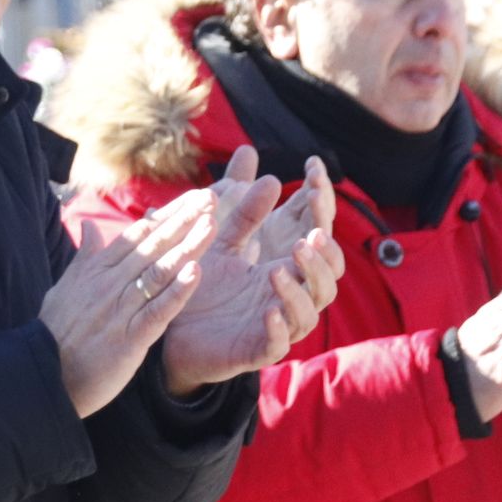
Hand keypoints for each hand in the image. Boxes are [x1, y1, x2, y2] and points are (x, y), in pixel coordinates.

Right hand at [44, 190, 213, 416]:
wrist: (42, 375)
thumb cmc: (55, 332)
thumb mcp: (65, 287)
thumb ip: (84, 257)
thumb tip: (88, 225)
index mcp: (97, 270)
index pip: (138, 234)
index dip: (168, 214)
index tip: (193, 197)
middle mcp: (110, 283)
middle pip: (153, 245)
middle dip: (184, 220)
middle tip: (211, 198)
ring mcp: (120, 309)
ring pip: (159, 271)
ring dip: (187, 247)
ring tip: (210, 224)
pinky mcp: (129, 337)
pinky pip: (157, 310)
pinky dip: (177, 291)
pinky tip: (196, 273)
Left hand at [162, 148, 345, 393]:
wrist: (172, 325)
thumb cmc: (202, 280)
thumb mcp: (218, 235)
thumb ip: (237, 200)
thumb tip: (250, 151)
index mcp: (287, 262)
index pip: (318, 233)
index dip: (321, 207)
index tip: (314, 175)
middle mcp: (291, 292)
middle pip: (328, 273)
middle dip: (324, 255)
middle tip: (310, 236)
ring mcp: (278, 323)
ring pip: (310, 309)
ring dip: (300, 288)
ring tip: (282, 267)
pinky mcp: (258, 350)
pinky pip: (278, 343)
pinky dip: (278, 327)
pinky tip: (268, 309)